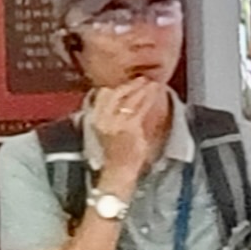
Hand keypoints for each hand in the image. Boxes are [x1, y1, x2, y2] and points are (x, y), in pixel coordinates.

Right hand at [87, 79, 165, 195]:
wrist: (118, 170)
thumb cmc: (116, 151)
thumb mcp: (107, 129)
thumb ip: (112, 113)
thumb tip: (125, 96)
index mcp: (95, 118)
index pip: (103, 94)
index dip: (117, 85)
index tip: (129, 81)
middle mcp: (103, 119)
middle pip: (116, 93)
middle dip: (131, 84)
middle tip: (143, 79)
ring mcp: (116, 123)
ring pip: (130, 99)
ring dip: (143, 89)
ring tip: (152, 84)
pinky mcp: (130, 128)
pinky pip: (140, 109)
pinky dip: (149, 99)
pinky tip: (155, 94)